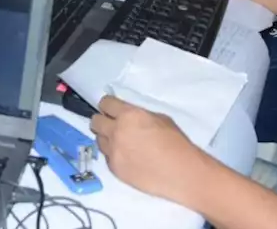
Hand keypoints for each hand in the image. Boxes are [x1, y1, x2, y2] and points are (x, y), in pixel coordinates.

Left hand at [90, 96, 205, 204]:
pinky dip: (115, 155)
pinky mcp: (114, 169)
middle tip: (113, 126)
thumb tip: (128, 117)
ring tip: (123, 144)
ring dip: (107, 139)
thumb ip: (139, 115)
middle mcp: (116, 131)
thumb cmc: (176, 143)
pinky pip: (107, 157)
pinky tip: (129, 158)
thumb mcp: (160, 119)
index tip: (112, 109)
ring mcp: (113, 152)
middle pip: (95, 121)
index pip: (105, 103)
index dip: (108, 105)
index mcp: (128, 115)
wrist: (181, 173)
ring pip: (99, 140)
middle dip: (103, 121)